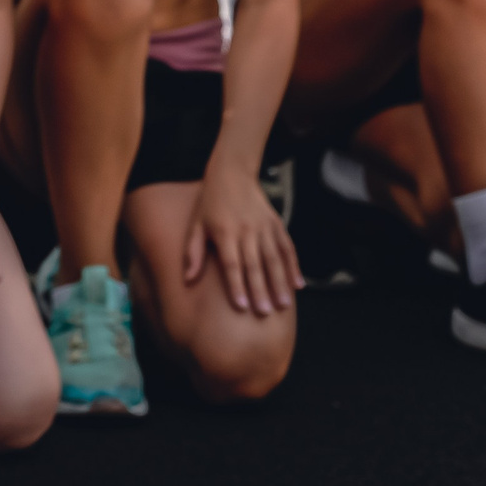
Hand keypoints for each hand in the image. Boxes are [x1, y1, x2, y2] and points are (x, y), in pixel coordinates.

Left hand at [183, 162, 302, 313]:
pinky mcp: (276, 223)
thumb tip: (188, 279)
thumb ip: (193, 253)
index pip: (232, 264)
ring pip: (274, 258)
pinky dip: (294, 266)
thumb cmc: (210, 203)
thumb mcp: (196, 225)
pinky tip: (297, 284)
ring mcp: (264, 227)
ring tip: (283, 304)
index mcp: (224, 232)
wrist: (232, 173)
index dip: (237, 286)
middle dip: (260, 290)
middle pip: (255, 265)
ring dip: (279, 282)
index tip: (242, 307)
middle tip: (265, 313)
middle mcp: (246, 230)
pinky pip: (287, 247)